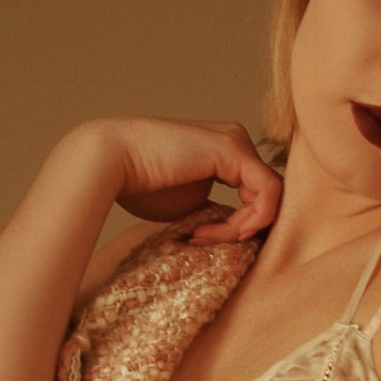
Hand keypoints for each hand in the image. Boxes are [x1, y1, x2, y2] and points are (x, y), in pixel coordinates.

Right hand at [92, 116, 282, 241]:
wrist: (111, 163)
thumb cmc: (141, 185)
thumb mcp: (190, 205)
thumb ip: (217, 212)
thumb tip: (241, 233)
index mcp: (225, 152)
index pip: (255, 195)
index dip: (237, 226)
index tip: (200, 240)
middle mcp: (235, 140)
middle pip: (265, 196)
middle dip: (241, 228)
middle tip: (202, 240)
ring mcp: (237, 141)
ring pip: (269, 197)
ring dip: (240, 228)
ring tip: (202, 236)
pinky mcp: (234, 148)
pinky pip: (268, 192)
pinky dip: (251, 219)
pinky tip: (220, 230)